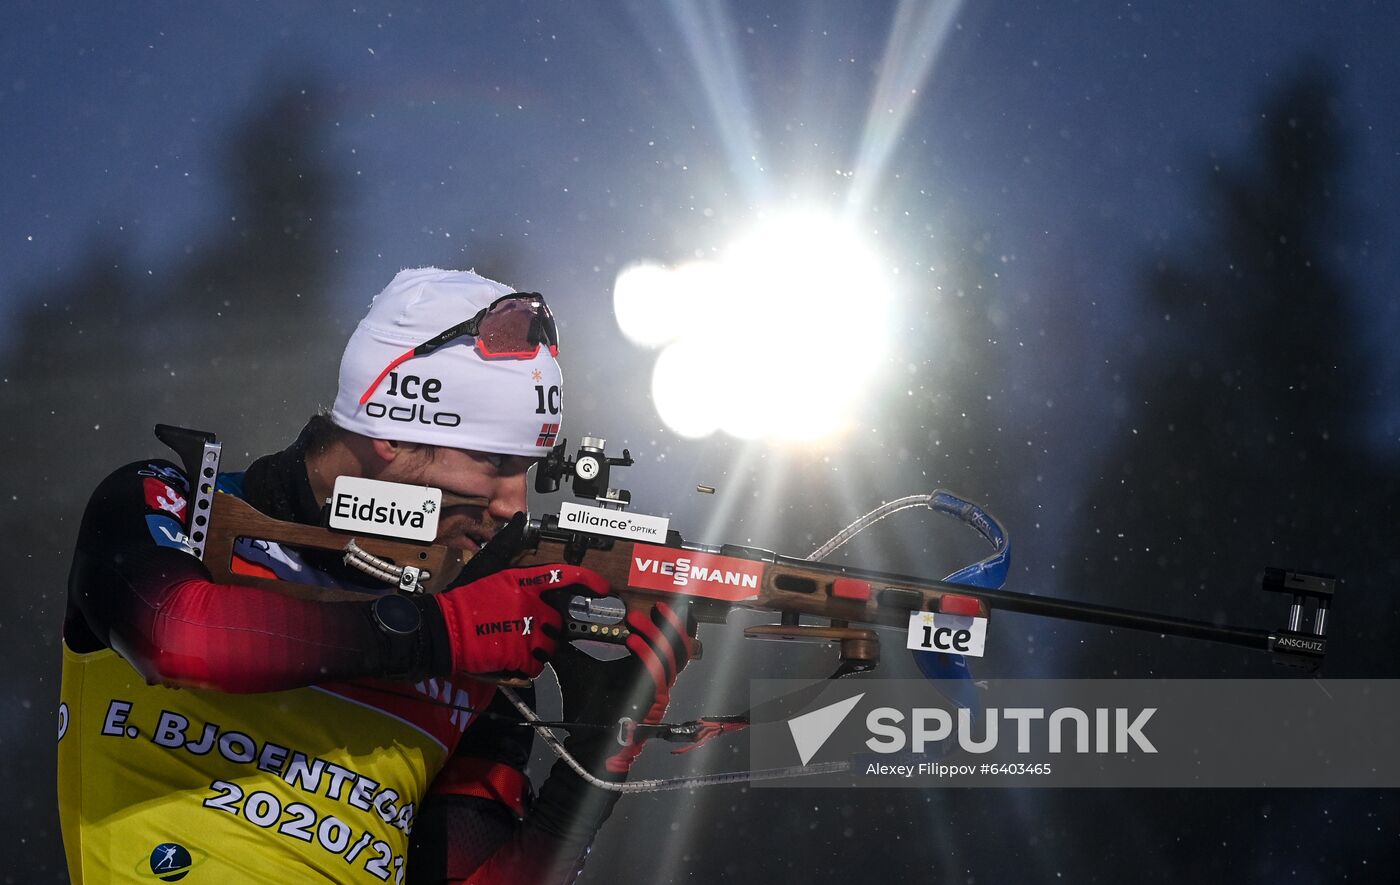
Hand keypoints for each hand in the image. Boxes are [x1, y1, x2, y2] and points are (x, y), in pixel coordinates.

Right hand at [434, 515, 608, 678]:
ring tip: (514, 642)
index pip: (566, 576)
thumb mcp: (487, 566)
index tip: (603, 587)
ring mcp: (528, 631)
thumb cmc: (463, 599)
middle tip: (523, 628)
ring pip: (550, 644)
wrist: (445, 628)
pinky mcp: (520, 655)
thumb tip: (519, 519)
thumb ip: (507, 544)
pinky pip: (537, 664)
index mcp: (524, 582)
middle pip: (557, 621)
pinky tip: (510, 656)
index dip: (589, 581)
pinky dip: (527, 664)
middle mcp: (531, 605)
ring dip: (538, 647)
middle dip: (546, 627)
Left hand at [553, 602, 695, 776]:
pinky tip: (632, 640)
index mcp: (646, 671)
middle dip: (669, 624)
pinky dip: (647, 654)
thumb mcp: (580, 671)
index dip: (669, 623)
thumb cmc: (587, 710)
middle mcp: (657, 680)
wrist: (588, 742)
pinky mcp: (653, 702)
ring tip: (635, 619)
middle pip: (680, 648)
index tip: (656, 605)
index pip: (670, 644)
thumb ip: (572, 649)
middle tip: (653, 606)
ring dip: (655, 635)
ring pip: (672, 658)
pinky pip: (658, 674)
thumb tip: (551, 629)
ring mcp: (658, 692)